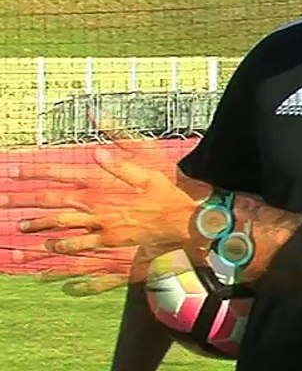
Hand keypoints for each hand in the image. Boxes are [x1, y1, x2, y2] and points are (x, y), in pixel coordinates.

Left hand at [2, 119, 200, 274]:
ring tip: (20, 229)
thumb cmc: (166, 192)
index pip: (59, 179)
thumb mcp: (147, 168)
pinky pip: (80, 248)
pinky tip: (52, 248)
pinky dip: (62, 249)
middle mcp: (96, 210)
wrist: (183, 221)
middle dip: (25, 206)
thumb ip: (120, 161)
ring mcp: (101, 229)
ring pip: (62, 231)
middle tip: (3, 204)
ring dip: (38, 230)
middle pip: (52, 208)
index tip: (12, 173)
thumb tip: (97, 152)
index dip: (34, 175)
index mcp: (101, 188)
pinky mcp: (110, 242)